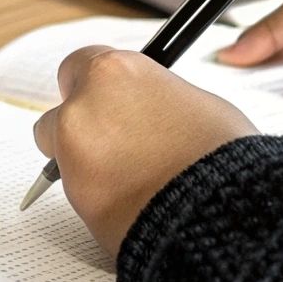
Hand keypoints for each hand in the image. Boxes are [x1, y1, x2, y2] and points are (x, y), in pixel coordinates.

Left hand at [33, 45, 256, 253]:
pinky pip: (78, 195)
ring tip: (135, 180)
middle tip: (121, 146)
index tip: (107, 98)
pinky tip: (135, 203)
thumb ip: (154, 97)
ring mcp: (71, 156)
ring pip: (61, 158)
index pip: (77, 65)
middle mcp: (82, 108)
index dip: (93, 85)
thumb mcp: (197, 104)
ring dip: (86, 165)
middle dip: (84, 129)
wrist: (222, 216)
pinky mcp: (74, 202)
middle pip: (60, 114)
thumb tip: (147, 107)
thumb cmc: (221, 157)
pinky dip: (98, 198)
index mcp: (113, 72)